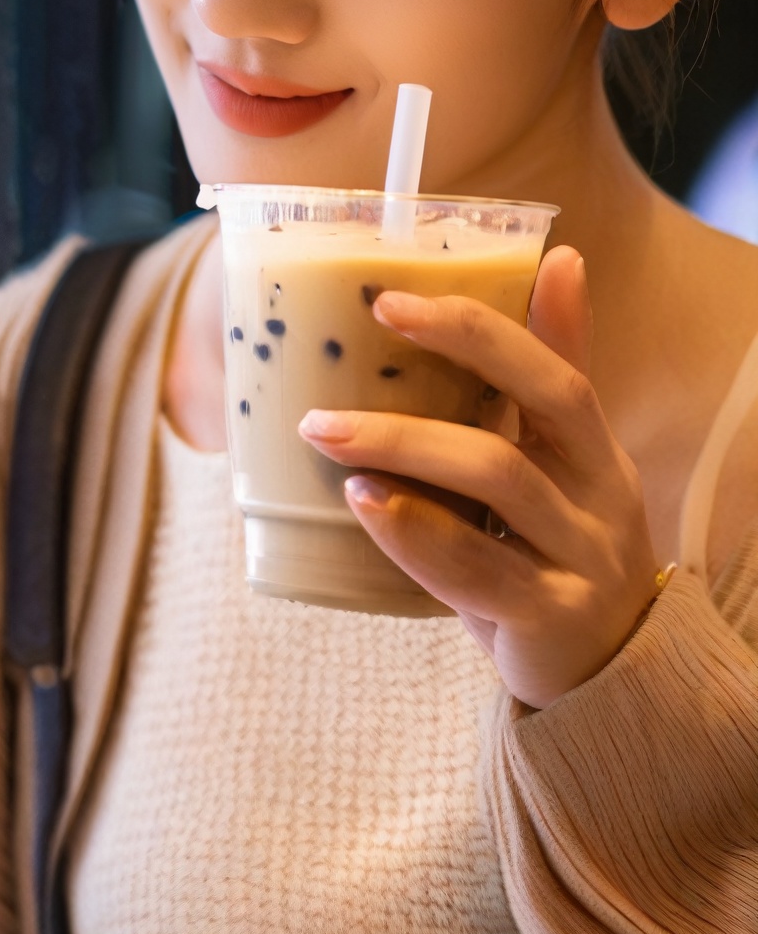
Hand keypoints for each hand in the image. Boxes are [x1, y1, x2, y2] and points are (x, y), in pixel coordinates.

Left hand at [296, 247, 660, 707]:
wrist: (608, 676)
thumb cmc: (560, 550)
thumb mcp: (562, 463)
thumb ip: (553, 370)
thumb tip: (559, 257)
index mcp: (598, 450)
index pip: (554, 369)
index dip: (481, 328)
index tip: (394, 297)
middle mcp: (603, 496)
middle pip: (540, 407)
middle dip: (448, 361)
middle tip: (358, 332)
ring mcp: (583, 558)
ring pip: (500, 479)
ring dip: (406, 444)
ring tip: (325, 429)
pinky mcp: (550, 619)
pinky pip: (479, 568)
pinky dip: (416, 532)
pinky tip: (364, 503)